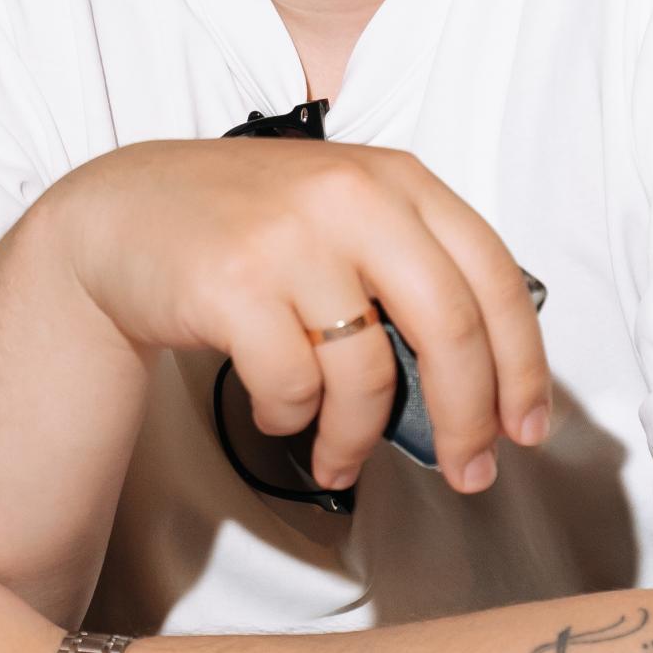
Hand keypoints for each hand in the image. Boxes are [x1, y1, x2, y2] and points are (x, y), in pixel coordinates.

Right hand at [50, 139, 550, 495]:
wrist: (122, 214)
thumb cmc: (248, 231)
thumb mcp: (345, 219)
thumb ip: (414, 271)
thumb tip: (490, 385)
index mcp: (398, 180)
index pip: (494, 277)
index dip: (524, 364)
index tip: (530, 427)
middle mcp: (352, 197)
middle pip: (452, 328)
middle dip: (470, 418)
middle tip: (471, 473)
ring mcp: (290, 238)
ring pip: (369, 373)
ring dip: (361, 440)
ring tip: (340, 460)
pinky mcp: (232, 283)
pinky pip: (293, 387)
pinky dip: (290, 419)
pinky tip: (277, 413)